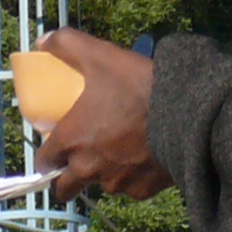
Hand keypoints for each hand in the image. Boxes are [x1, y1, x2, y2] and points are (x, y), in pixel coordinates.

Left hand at [34, 28, 171, 201]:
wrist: (188, 114)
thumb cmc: (138, 86)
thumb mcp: (99, 57)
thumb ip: (67, 45)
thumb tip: (44, 40)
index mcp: (71, 141)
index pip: (45, 162)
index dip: (48, 157)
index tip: (55, 150)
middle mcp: (88, 168)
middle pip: (68, 186)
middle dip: (69, 178)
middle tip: (81, 161)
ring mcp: (116, 182)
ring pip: (102, 184)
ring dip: (105, 173)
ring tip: (120, 151)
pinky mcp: (142, 191)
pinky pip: (131, 188)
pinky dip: (133, 177)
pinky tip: (143, 158)